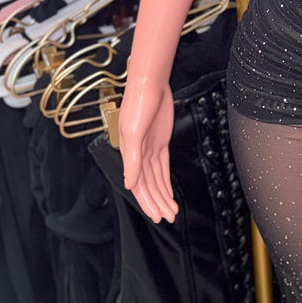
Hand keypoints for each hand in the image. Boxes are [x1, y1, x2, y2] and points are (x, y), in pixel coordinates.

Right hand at [118, 77, 177, 223]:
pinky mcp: (160, 142)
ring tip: (171, 211)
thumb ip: (132, 160)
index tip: (156, 216)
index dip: (147, 202)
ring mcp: (150, 149)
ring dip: (162, 195)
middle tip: (166, 218)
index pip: (139, 185)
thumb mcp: (134, 133)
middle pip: (148, 186)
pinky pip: (162, 168)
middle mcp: (138, 155)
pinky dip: (165, 181)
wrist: (149, 84)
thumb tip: (130, 184)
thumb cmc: (138, 104)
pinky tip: (168, 192)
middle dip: (156, 203)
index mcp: (130, 155)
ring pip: (156, 179)